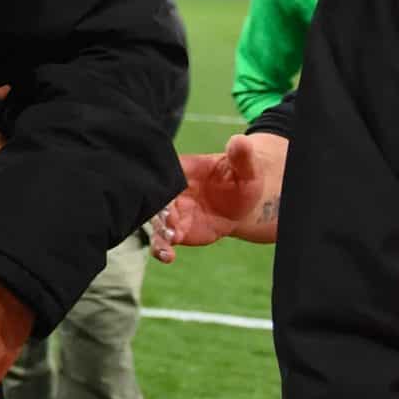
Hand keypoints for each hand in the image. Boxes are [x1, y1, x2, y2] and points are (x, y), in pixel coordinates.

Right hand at [154, 131, 286, 257]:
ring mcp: (172, 213)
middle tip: (167, 221)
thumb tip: (240, 141)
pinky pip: (164, 241)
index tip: (164, 195)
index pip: (161, 174)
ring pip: (154, 222)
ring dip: (158, 232)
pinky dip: (162, 249)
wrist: (243, 201)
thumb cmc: (242, 177)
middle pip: (153, 200)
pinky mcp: (178, 232)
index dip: (159, 184)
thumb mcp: (245, 167)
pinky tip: (167, 257)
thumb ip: (240, 156)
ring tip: (168, 241)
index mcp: (179, 170)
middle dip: (156, 211)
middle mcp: (170, 192)